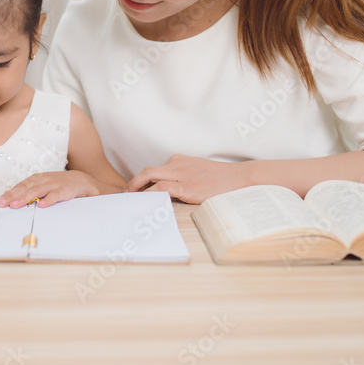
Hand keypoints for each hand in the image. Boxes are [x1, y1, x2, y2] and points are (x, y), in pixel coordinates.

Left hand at [0, 171, 99, 208]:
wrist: (83, 181)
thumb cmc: (60, 186)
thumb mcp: (44, 186)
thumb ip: (30, 191)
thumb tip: (11, 198)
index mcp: (38, 179)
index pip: (21, 186)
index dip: (10, 193)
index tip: (0, 202)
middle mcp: (44, 180)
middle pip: (26, 188)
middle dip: (14, 196)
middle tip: (3, 204)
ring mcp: (55, 184)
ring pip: (38, 190)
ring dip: (26, 197)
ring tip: (16, 205)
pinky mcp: (66, 190)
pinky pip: (56, 195)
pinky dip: (49, 200)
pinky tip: (42, 206)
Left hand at [125, 155, 249, 203]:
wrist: (238, 178)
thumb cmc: (220, 178)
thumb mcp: (197, 172)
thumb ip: (181, 177)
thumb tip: (167, 191)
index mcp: (178, 160)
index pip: (153, 170)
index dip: (141, 181)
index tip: (133, 191)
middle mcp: (176, 164)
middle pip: (146, 171)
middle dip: (132, 184)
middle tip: (125, 196)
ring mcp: (181, 174)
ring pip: (149, 177)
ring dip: (136, 190)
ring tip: (130, 201)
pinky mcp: (186, 187)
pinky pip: (161, 189)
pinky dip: (149, 195)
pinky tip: (145, 204)